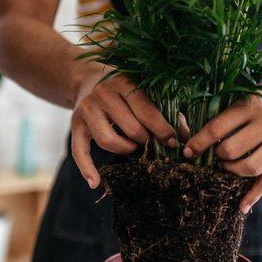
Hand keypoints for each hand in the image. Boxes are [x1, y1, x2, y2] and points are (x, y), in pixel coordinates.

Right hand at [71, 72, 176, 188]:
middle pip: (130, 128)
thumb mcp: (145, 90)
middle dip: (146, 141)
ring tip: (134, 147)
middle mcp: (103, 94)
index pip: (146, 112)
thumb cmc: (125, 88)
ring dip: (126, 149)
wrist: (87, 78)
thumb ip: (167, 111)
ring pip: (108, 141)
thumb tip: (186, 137)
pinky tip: (95, 183)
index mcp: (124, 83)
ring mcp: (87, 109)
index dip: (162, 131)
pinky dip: (87, 169)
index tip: (172, 142)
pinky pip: (79, 151)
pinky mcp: (75, 124)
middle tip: (152, 143)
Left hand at [183, 78, 261, 212]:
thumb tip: (200, 137)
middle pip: (231, 150)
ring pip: (250, 168)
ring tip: (229, 167)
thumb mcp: (251, 95)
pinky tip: (242, 207)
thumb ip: (230, 114)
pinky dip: (254, 195)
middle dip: (218, 157)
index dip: (199, 143)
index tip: (189, 151)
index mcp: (252, 105)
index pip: (217, 129)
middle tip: (217, 156)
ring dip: (233, 172)